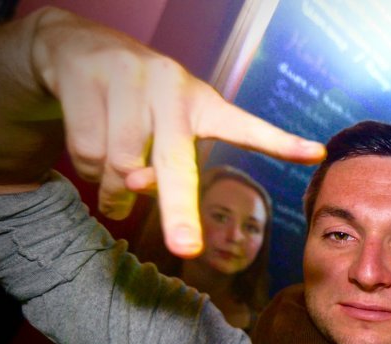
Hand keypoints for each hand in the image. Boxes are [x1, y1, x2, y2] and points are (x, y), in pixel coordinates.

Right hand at [0, 7, 323, 255]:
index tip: (317, 153)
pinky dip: (87, 169)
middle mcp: (171, 90)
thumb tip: (132, 188)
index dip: (281, 143)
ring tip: (114, 179)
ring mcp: (129, 82)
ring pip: (120, 166)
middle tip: (186, 250)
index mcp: (202, 104)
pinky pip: (86, 153)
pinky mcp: (87, 78)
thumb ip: (163, 169)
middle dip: (180, 212)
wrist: (73, 46)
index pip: (245, 128)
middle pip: (176, 166)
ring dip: (113, 188)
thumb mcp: (164, 130)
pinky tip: (90, 149)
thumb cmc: (135, 103)